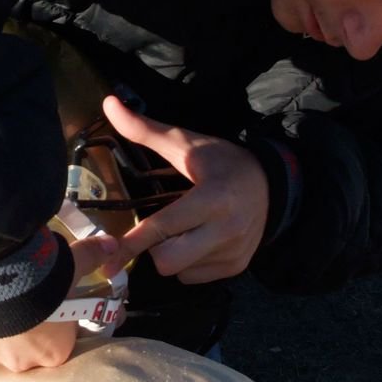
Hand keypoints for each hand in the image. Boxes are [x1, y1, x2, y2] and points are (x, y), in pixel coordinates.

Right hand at [0, 233, 117, 371]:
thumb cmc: (43, 279)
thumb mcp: (72, 263)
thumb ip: (92, 256)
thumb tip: (112, 244)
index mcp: (58, 351)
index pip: (66, 342)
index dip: (66, 323)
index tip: (64, 307)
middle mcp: (29, 362)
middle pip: (37, 346)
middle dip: (38, 328)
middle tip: (35, 301)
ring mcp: (0, 358)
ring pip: (10, 344)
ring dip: (12, 329)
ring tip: (10, 302)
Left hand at [102, 95, 268, 283]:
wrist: (273, 184)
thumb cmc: (223, 162)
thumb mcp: (186, 144)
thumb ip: (145, 130)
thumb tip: (109, 104)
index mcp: (212, 199)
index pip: (163, 226)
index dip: (132, 242)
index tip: (110, 256)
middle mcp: (226, 230)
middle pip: (168, 260)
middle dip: (155, 248)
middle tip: (161, 229)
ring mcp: (233, 252)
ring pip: (179, 271)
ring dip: (172, 255)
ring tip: (185, 230)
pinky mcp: (236, 266)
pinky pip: (194, 278)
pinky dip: (188, 264)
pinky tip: (199, 242)